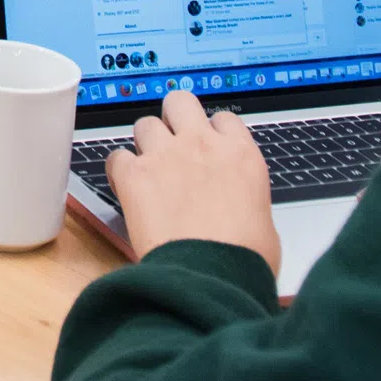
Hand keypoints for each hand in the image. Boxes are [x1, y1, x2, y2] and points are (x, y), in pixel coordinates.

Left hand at [105, 91, 280, 269]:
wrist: (212, 278)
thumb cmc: (243, 261)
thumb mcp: (264, 224)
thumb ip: (246, 199)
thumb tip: (240, 209)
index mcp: (240, 155)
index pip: (223, 119)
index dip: (212, 132)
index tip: (207, 147)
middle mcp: (202, 146)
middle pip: (180, 101)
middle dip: (174, 118)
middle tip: (173, 145)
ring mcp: (166, 156)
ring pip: (145, 123)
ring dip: (146, 144)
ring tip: (149, 171)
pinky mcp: (135, 175)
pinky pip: (116, 157)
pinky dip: (120, 171)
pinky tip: (127, 189)